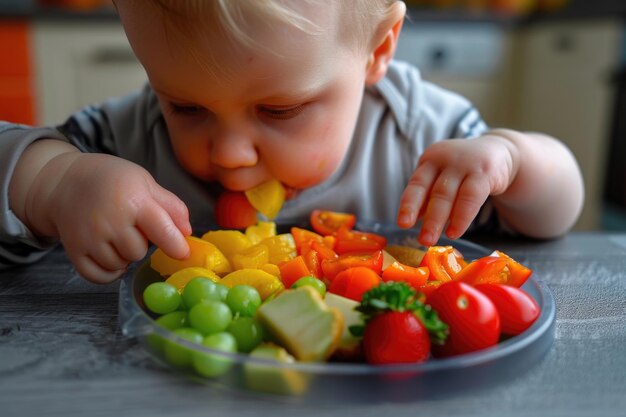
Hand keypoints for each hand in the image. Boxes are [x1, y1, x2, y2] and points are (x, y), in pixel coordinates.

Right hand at [27, 152, 191, 283]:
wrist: (66, 182)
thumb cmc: (112, 181)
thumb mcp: (146, 182)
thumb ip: (171, 207)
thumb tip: (187, 233)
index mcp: (134, 201)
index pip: (162, 230)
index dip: (177, 245)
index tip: (183, 253)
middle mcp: (111, 221)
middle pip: (139, 252)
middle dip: (141, 244)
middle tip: (131, 227)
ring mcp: (90, 238)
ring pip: (121, 265)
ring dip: (124, 257)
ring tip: (116, 236)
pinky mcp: (74, 251)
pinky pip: (99, 277)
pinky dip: (108, 272)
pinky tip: (110, 255)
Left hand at [396, 135, 516, 245]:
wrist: (498, 152)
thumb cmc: (462, 170)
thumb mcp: (441, 177)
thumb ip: (428, 195)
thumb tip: (413, 219)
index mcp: (430, 160)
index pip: (416, 184)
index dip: (409, 204)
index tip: (403, 224)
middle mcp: (445, 159)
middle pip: (434, 191)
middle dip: (427, 218)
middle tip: (422, 240)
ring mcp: (465, 164)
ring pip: (450, 194)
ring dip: (440, 220)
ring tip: (432, 240)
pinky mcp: (485, 172)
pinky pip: (472, 196)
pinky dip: (462, 217)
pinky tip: (454, 232)